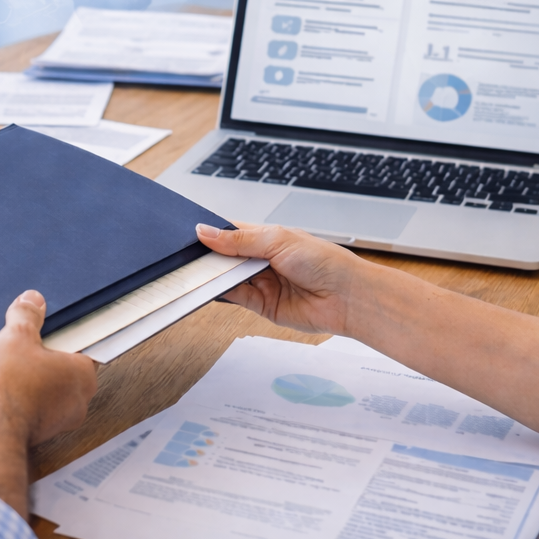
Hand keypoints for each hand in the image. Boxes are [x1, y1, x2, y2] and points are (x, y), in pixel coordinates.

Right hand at [0, 290, 97, 514]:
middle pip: (61, 370)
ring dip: (25, 379)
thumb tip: (32, 300)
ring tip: (2, 365)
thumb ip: (26, 316)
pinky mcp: (31, 434)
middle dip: (40, 358)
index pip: (83, 348)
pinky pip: (25, 408)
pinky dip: (12, 398)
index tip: (48, 328)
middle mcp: (75, 402)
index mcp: (82, 375)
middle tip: (20, 345)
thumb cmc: (7, 385)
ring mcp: (54, 422)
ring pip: (42, 391)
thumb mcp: (16, 336)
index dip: (63, 336)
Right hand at [196, 222, 366, 336]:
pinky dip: (223, 292)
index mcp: (268, 238)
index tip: (192, 233)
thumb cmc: (325, 262)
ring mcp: (263, 283)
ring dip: (215, 274)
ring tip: (198, 269)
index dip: (213, 232)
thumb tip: (206, 232)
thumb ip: (239, 240)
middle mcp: (264, 259)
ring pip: (229, 277)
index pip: (232, 232)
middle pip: (227, 256)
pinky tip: (214, 285)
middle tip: (190, 253)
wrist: (348, 297)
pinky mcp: (264, 306)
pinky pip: (237, 297)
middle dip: (210, 255)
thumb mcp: (277, 240)